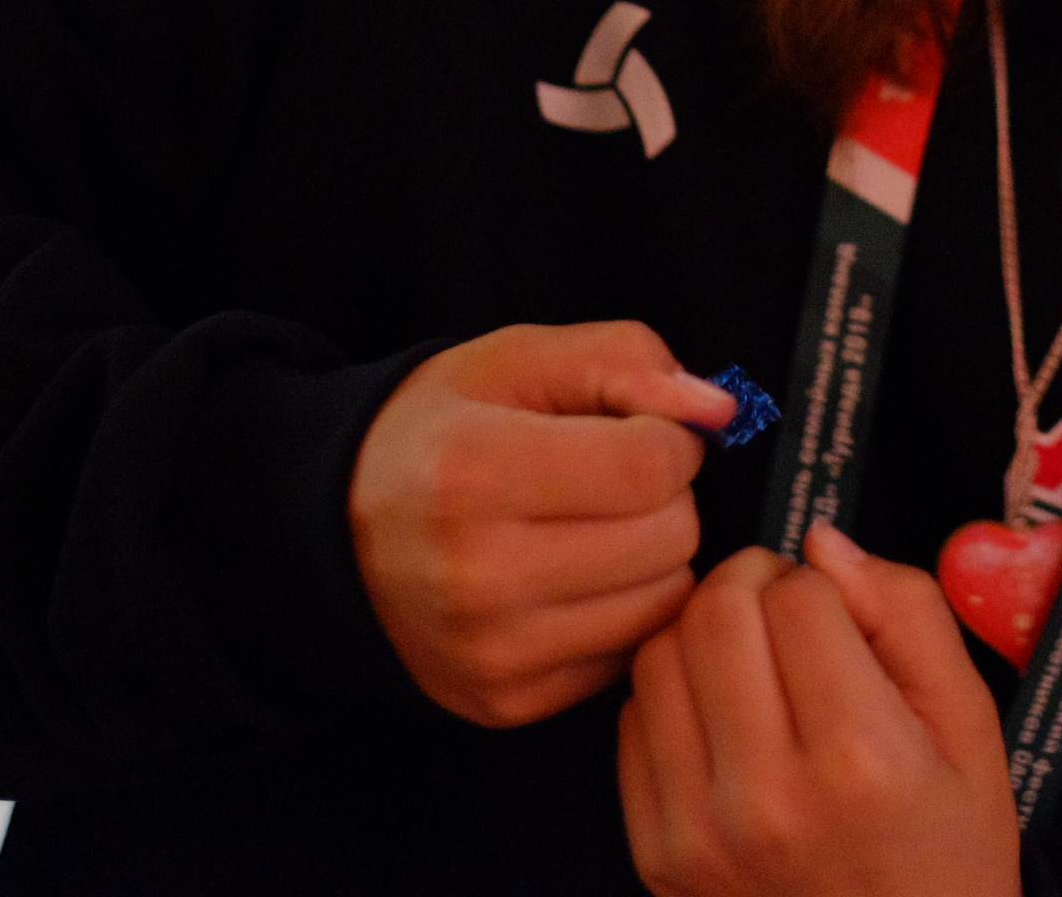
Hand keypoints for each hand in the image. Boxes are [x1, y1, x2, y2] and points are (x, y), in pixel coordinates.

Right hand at [349, 320, 738, 727]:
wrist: (344, 528)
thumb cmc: (448, 431)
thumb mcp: (522, 359)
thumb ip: (626, 362)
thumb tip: (718, 412)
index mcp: (473, 473)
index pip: (651, 467)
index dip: (668, 439)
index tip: (638, 433)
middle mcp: (475, 576)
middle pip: (669, 538)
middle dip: (665, 499)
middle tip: (610, 485)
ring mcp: (489, 653)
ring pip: (663, 603)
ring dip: (653, 560)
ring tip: (594, 531)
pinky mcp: (505, 702)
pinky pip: (630, 655)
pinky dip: (622, 614)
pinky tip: (574, 583)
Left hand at [618, 524, 1021, 896]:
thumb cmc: (947, 843)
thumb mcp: (970, 723)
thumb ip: (910, 615)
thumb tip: (823, 543)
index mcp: (861, 758)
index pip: (800, 597)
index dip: (823, 583)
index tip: (842, 612)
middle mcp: (768, 796)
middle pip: (717, 613)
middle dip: (755, 583)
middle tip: (791, 609)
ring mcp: (699, 830)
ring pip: (660, 656)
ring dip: (705, 632)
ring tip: (756, 658)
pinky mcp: (657, 852)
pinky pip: (632, 721)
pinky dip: (674, 693)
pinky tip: (725, 713)